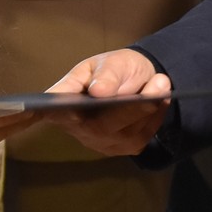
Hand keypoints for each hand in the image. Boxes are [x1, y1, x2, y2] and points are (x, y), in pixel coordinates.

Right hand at [42, 49, 170, 155]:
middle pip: (102, 126)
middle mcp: (77, 128)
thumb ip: (105, 75)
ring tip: (162, 83)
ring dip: (150, 109)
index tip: (64, 104)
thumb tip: (99, 92)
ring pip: (127, 133)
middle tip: (159, 82)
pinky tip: (162, 98)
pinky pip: (141, 137)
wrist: (132, 80)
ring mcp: (100, 142)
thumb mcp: (108, 62)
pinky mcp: (122, 149)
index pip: (50, 112)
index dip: (49, 113)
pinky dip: (155, 118)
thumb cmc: (112, 70)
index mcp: (63, 103)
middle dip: (133, 106)